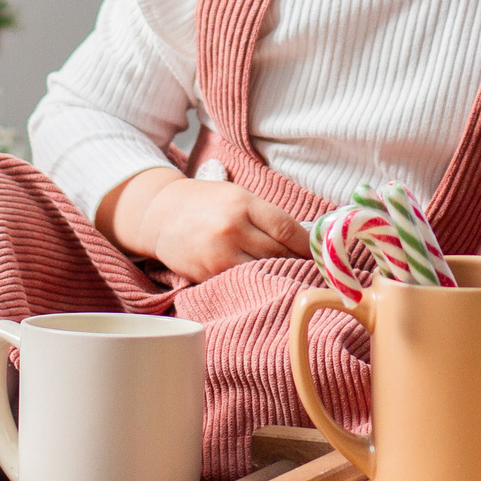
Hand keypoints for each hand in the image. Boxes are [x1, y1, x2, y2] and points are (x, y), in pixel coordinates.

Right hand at [101, 168, 311, 282]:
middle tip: (313, 269)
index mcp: (242, 204)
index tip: (319, 253)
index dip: (308, 245)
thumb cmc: (207, 203)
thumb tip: (306, 240)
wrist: (161, 214)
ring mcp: (218, 256)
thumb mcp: (239, 197)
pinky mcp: (208, 276)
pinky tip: (266, 283)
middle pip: (279, 254)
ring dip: (280, 276)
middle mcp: (231, 230)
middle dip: (298, 262)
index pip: (287, 229)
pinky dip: (257, 284)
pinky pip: (242, 283)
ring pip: (263, 272)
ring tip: (293, 277)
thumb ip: (268, 216)